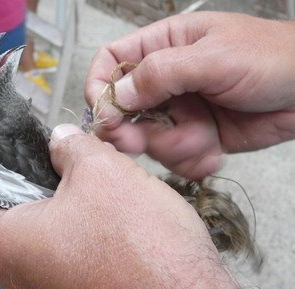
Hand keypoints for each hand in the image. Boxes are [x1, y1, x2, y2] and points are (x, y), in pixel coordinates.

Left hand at [0, 124, 258, 288]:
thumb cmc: (141, 247)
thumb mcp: (101, 174)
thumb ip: (71, 147)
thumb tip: (62, 140)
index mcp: (5, 244)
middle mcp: (17, 273)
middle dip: (5, 176)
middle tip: (26, 147)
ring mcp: (47, 286)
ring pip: (25, 232)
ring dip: (39, 196)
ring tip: (64, 166)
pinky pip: (54, 248)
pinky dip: (62, 218)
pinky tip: (92, 197)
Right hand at [85, 12, 294, 178]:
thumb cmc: (270, 59)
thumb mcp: (214, 57)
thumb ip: (162, 73)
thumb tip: (117, 96)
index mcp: (163, 46)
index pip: (110, 63)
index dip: (100, 88)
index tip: (107, 116)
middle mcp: (165, 81)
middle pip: (124, 111)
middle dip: (134, 131)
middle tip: (144, 141)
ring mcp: (179, 111)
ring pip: (150, 140)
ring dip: (174, 146)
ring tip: (205, 138)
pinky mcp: (194, 136)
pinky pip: (175, 157)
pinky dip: (192, 160)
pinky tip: (214, 151)